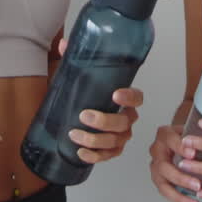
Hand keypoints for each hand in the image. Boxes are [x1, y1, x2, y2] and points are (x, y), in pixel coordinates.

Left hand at [54, 38, 143, 164]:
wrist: (76, 115)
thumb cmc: (83, 94)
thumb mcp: (78, 76)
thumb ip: (73, 59)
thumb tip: (64, 44)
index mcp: (123, 99)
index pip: (137, 98)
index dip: (130, 97)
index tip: (115, 93)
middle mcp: (126, 119)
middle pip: (124, 123)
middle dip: (105, 121)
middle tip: (84, 115)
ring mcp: (120, 137)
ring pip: (115, 142)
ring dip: (95, 140)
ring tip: (74, 134)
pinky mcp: (110, 151)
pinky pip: (107, 156)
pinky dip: (94, 156)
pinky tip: (80, 152)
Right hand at [149, 123, 201, 201]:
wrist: (184, 141)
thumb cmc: (192, 136)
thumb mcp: (197, 131)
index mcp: (165, 134)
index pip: (170, 140)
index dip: (181, 148)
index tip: (193, 154)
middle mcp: (157, 150)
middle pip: (164, 166)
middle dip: (181, 177)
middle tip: (198, 185)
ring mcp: (156, 166)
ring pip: (163, 183)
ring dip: (179, 194)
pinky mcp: (159, 179)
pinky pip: (166, 193)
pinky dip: (180, 201)